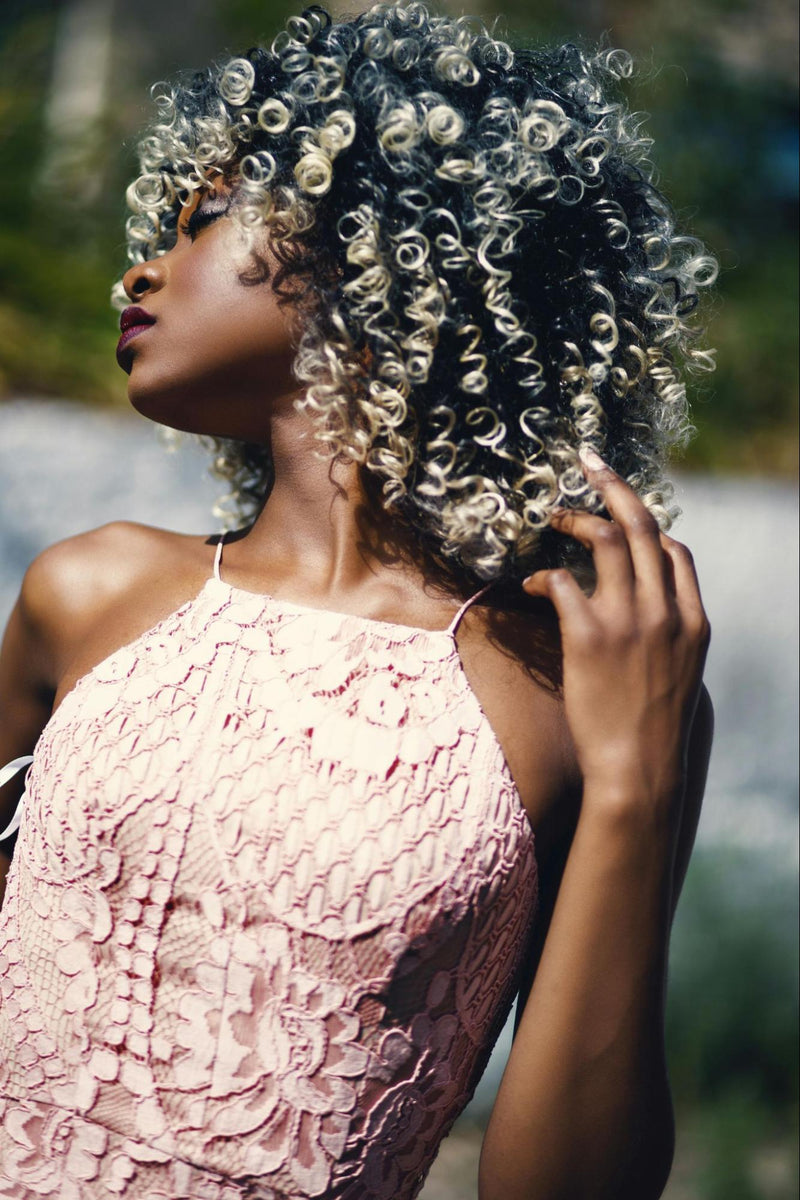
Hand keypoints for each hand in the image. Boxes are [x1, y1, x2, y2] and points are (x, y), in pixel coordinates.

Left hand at [522, 448, 710, 813]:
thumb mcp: (679, 678)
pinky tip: (530, 583)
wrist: (640, 772)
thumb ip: (668, 639)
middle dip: (615, 485)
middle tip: (590, 460)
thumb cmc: (652, 733)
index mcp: (693, 623)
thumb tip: (645, 617)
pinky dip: (543, 573)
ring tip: (553, 516)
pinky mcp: (589, 636)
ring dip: (575, 518)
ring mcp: (630, 621)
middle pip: (643, 527)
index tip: (624, 517)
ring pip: (606, 540)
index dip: (650, 527)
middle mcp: (666, 612)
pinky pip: (562, 581)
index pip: (677, 552)